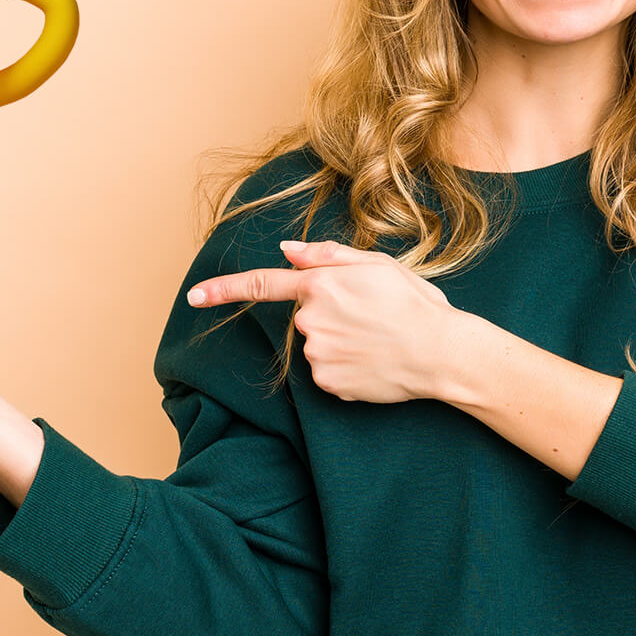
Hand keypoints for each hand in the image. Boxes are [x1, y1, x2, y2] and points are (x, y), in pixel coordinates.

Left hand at [187, 239, 458, 403]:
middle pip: (305, 317)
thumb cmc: (415, 304)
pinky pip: (327, 374)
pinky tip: (374, 363)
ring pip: (317, 346)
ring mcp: (317, 355)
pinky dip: (347, 369)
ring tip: (378, 340)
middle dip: (330, 315)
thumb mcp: (376, 265)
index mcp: (321, 284)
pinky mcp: (328, 385)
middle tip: (372, 317)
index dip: (223, 289)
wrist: (442, 353)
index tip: (193, 296)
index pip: (261, 284)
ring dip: (340, 343)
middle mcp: (312, 320)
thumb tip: (287, 250)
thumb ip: (327, 256)